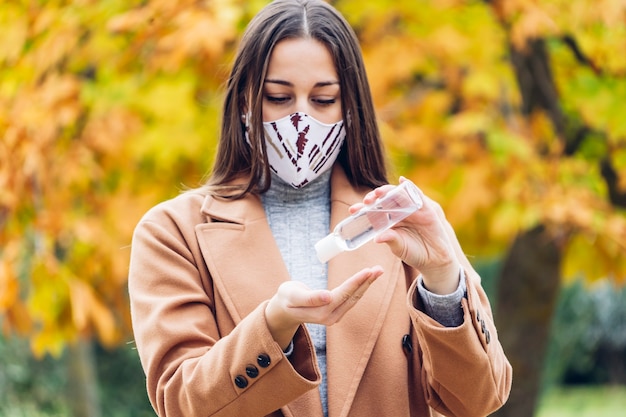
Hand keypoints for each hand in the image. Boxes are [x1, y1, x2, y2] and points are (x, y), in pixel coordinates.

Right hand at [265, 266, 383, 348]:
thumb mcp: (292, 296)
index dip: (355, 282)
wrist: (284, 310)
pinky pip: (351, 299)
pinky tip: (367, 280)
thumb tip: (327, 297)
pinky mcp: (336, 313)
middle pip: (352, 297)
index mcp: (320, 312)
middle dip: (366, 282)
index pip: (342, 294)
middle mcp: (330, 317)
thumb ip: (309, 297)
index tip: (367, 272)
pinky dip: (360, 288)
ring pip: (354, 298)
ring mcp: (334, 316)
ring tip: (377, 271)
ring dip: (366, 284)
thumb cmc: (286, 298)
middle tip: (379, 269)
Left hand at [350, 178, 459, 294]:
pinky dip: (410, 187)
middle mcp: (399, 212)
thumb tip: (377, 238)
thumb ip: (390, 240)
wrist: (434, 260)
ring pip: (398, 195)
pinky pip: (417, 195)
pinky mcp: (425, 208)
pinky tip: (403, 182)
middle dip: (374, 198)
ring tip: (379, 193)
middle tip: (366, 201)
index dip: (363, 209)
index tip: (352, 210)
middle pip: (384, 200)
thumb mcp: (399, 247)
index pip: (374, 211)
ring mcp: (412, 209)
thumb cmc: (414, 253)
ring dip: (388, 191)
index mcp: (389, 221)